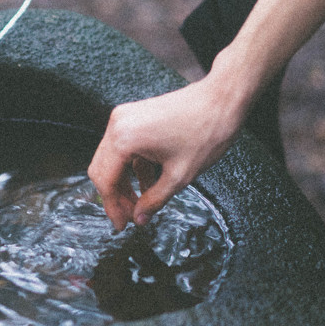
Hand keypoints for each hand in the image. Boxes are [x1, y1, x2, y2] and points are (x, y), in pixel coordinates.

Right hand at [87, 73, 246, 230]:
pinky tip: (149, 183)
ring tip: (141, 203)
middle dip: (115, 196)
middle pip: (102, 170)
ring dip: (124, 183)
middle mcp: (117, 125)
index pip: (105, 181)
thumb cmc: (205, 132)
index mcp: (124, 139)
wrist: (222, 99)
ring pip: (112, 160)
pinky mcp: (134, 116)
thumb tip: (139, 219)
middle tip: (130, 217)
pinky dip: (133, 167)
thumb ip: (155, 200)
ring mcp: (124, 117)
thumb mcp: (179, 176)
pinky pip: (124, 148)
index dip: (112, 207)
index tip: (122, 226)